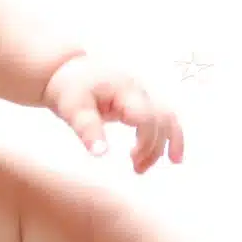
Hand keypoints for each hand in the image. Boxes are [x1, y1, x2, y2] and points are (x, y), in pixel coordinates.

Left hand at [42, 55, 184, 173]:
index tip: (132, 159)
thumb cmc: (71, 89)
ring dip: (165, 144)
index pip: (147, 116)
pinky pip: (164, 118)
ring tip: (148, 167)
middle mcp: (139, 90)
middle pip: (162, 119)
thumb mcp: (73, 109)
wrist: (70, 71)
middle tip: (137, 169)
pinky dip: (170, 137)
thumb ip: (88, 130)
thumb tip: (101, 154)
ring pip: (168, 119)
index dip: (146, 140)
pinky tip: (172, 157)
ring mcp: (143, 95)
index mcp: (125, 90)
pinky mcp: (141, 102)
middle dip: (154, 148)